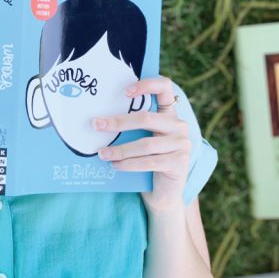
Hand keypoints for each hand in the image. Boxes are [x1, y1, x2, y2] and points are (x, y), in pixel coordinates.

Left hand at [93, 76, 190, 211]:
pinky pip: (149, 161)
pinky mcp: (179, 163)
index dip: (147, 84)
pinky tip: (115, 165)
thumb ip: (132, 126)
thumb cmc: (147, 161)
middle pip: (146, 118)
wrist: (163, 193)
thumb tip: (98, 120)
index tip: (124, 92)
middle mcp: (179, 125)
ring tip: (102, 153)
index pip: (165, 87)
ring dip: (120, 149)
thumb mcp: (142, 138)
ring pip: (145, 144)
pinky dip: (129, 163)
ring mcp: (182, 144)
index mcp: (170, 113)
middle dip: (118, 122)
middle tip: (96, 125)